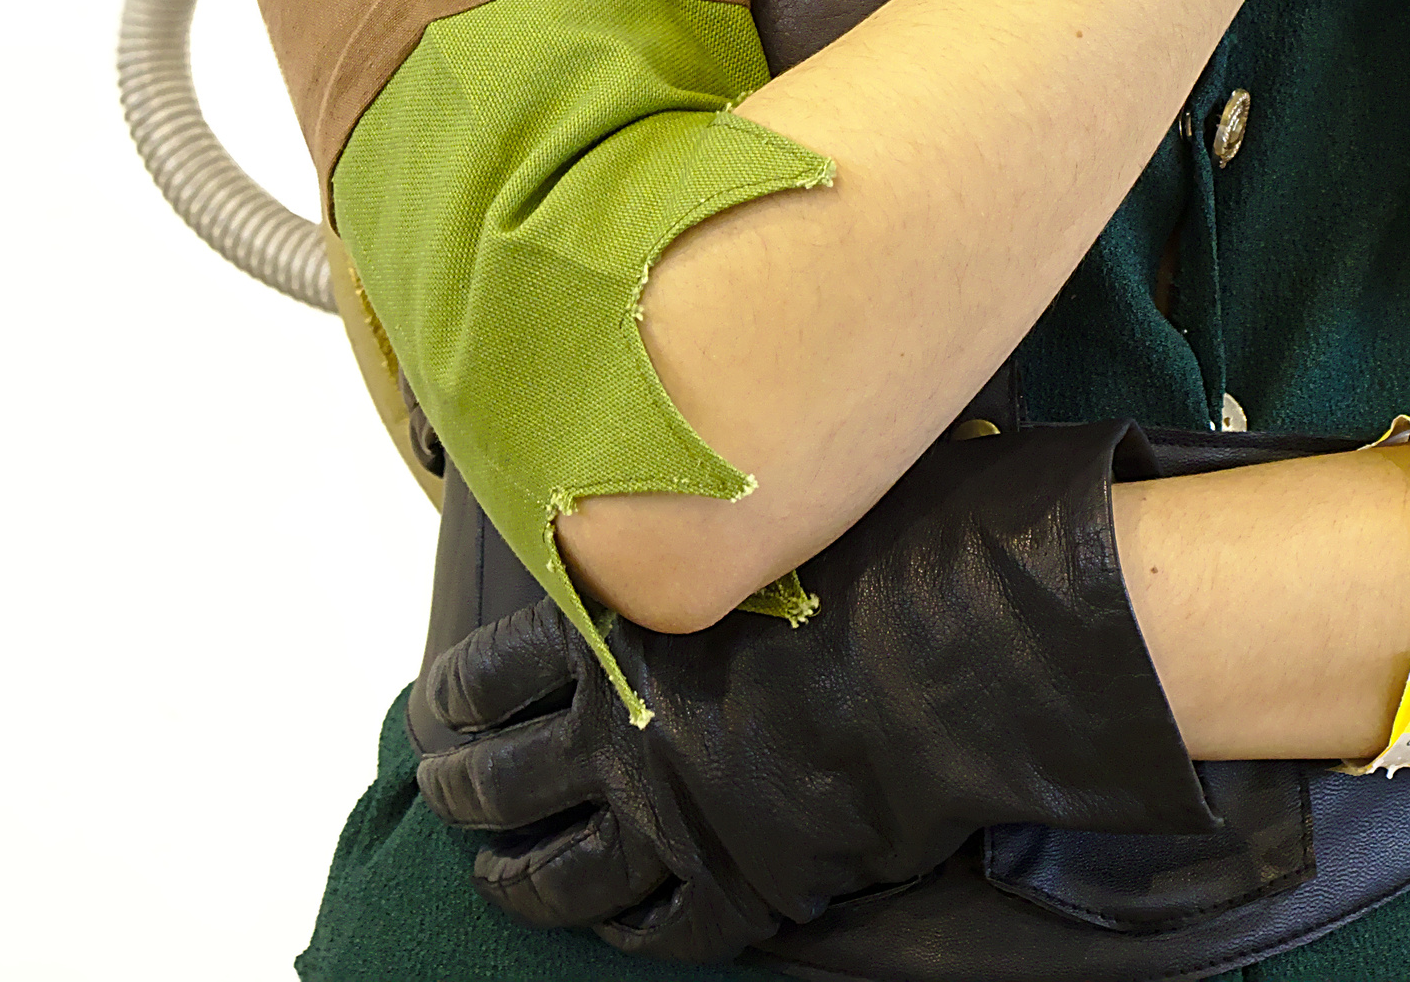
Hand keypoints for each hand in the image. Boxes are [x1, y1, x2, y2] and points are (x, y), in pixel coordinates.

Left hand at [413, 424, 1214, 955]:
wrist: (968, 652)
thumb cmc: (894, 543)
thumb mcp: (789, 498)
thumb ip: (723, 520)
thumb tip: (718, 481)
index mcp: (620, 628)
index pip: (489, 672)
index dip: (455, 697)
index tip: (441, 704)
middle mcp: (621, 730)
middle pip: (497, 779)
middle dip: (460, 784)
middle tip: (445, 785)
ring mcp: (673, 819)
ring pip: (555, 870)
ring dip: (510, 872)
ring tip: (492, 872)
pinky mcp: (735, 887)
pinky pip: (653, 925)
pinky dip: (619, 927)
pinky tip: (611, 921)